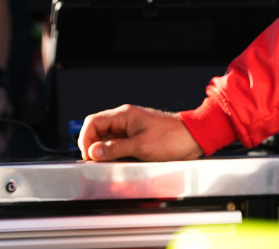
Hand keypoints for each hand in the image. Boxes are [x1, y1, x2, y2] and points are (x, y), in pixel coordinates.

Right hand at [78, 104, 202, 161]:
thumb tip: (94, 151)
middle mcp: (125, 120)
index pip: (93, 122)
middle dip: (94, 146)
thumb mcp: (141, 146)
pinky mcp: (137, 137)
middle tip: (97, 162)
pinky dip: (116, 153)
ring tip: (109, 163)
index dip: (86, 138)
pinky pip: (119, 144)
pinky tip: (120, 161)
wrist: (192, 138)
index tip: (89, 155)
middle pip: (98, 130)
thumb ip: (115, 149)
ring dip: (105, 151)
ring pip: (108, 138)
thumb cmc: (172, 137)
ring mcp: (131, 128)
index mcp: (124, 115)